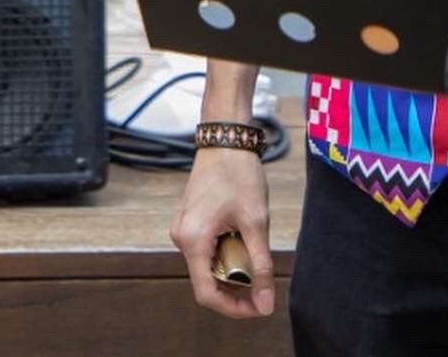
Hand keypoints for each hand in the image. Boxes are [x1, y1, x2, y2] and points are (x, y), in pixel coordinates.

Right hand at [170, 148, 274, 318]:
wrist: (225, 139)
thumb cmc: (238, 174)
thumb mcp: (256, 222)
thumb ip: (261, 265)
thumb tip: (266, 304)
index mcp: (192, 240)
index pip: (206, 294)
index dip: (233, 308)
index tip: (257, 307)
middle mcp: (181, 237)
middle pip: (207, 280)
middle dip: (235, 283)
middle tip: (261, 272)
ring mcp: (183, 227)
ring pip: (207, 264)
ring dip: (231, 265)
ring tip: (252, 244)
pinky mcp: (189, 220)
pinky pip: (205, 248)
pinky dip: (225, 250)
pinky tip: (241, 232)